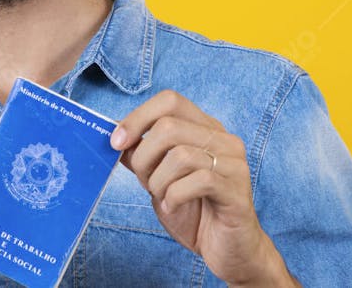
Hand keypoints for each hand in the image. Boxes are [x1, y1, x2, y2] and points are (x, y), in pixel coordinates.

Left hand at [111, 90, 295, 286]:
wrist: (229, 251)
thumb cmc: (194, 211)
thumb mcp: (159, 178)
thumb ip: (142, 155)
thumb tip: (114, 136)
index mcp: (205, 129)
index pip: (170, 101)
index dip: (138, 117)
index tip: (116, 142)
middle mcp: (224, 140)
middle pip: (169, 126)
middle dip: (144, 157)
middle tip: (145, 182)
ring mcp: (234, 164)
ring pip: (181, 155)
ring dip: (158, 181)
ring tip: (162, 197)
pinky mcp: (237, 192)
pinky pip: (198, 181)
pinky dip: (174, 196)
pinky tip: (174, 207)